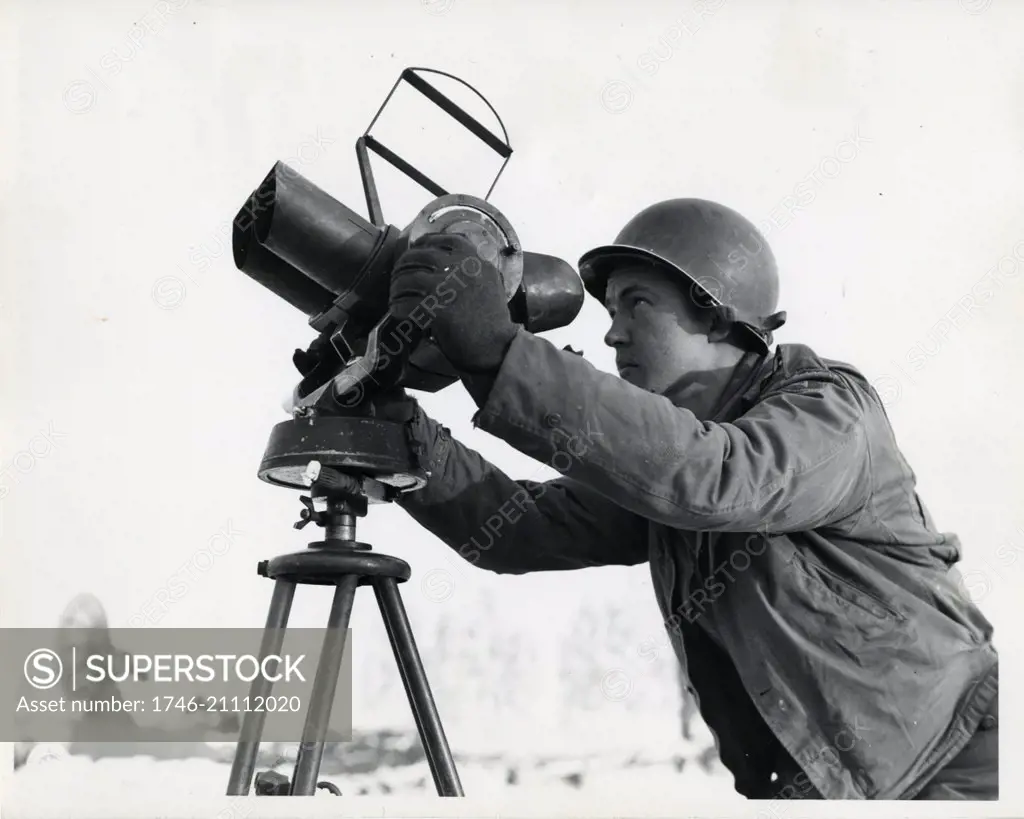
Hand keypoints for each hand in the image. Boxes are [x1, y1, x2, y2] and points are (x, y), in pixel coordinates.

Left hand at [389, 232, 517, 373]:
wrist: (498, 347)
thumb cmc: (494, 321)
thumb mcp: (491, 285)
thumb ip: (475, 271)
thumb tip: (453, 264)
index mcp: (476, 262)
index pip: (447, 240)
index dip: (426, 241)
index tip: (416, 248)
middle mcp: (461, 270)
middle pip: (422, 256)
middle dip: (404, 263)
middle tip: (398, 274)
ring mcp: (448, 289)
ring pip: (410, 278)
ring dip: (397, 286)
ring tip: (394, 295)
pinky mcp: (437, 310)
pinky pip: (407, 304)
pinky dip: (398, 307)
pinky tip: (397, 311)